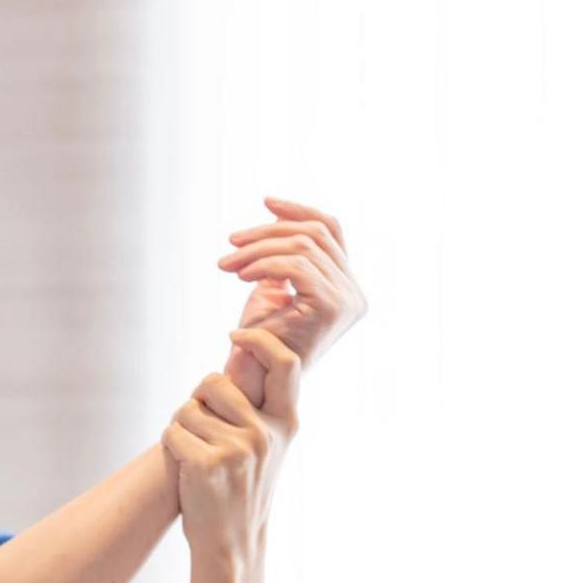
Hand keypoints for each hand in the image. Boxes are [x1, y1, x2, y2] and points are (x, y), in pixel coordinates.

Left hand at [162, 329, 301, 560]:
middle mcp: (266, 432)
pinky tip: (185, 468)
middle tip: (202, 431)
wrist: (231, 540)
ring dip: (181, 429)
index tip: (236, 336)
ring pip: (186, 409)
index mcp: (286, 423)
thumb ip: (258, 406)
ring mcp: (238, 448)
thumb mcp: (266, 445)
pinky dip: (169, 447)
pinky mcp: (206, 463)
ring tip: (197, 456)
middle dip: (198, 401)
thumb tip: (244, 352)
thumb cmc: (241, 487)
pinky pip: (171, 432)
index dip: (260, 340)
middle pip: (214, 382)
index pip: (284, 364)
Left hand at [218, 197, 364, 407]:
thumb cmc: (257, 339)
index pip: (331, 231)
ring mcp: (348, 300)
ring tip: (227, 263)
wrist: (253, 380)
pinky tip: (241, 274)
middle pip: (316, 235)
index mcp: (346, 286)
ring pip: (303, 247)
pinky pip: (298, 267)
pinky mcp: (331, 307)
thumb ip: (283, 258)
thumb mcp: (272, 288)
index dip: (299, 211)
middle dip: (269, 232)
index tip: (266, 202)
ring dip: (258, 250)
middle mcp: (355, 293)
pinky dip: (265, 264)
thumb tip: (276, 217)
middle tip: (232, 242)